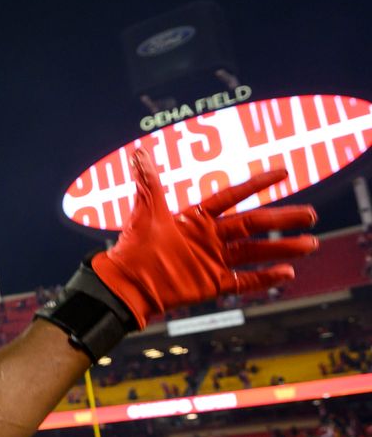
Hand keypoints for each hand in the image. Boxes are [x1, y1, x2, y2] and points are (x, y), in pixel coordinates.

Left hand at [91, 150, 317, 326]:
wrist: (126, 284)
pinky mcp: (212, 283)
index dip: (256, 184)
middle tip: (310, 214)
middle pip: (254, 224)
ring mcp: (213, 260)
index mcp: (197, 218)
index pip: (233, 196)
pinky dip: (264, 279)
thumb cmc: (133, 248)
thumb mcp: (145, 212)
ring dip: (282, 249)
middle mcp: (210, 238)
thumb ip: (149, 183)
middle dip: (282, 219)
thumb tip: (139, 153)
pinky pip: (244, 281)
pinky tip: (287, 274)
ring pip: (255, 252)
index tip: (283, 172)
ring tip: (310, 244)